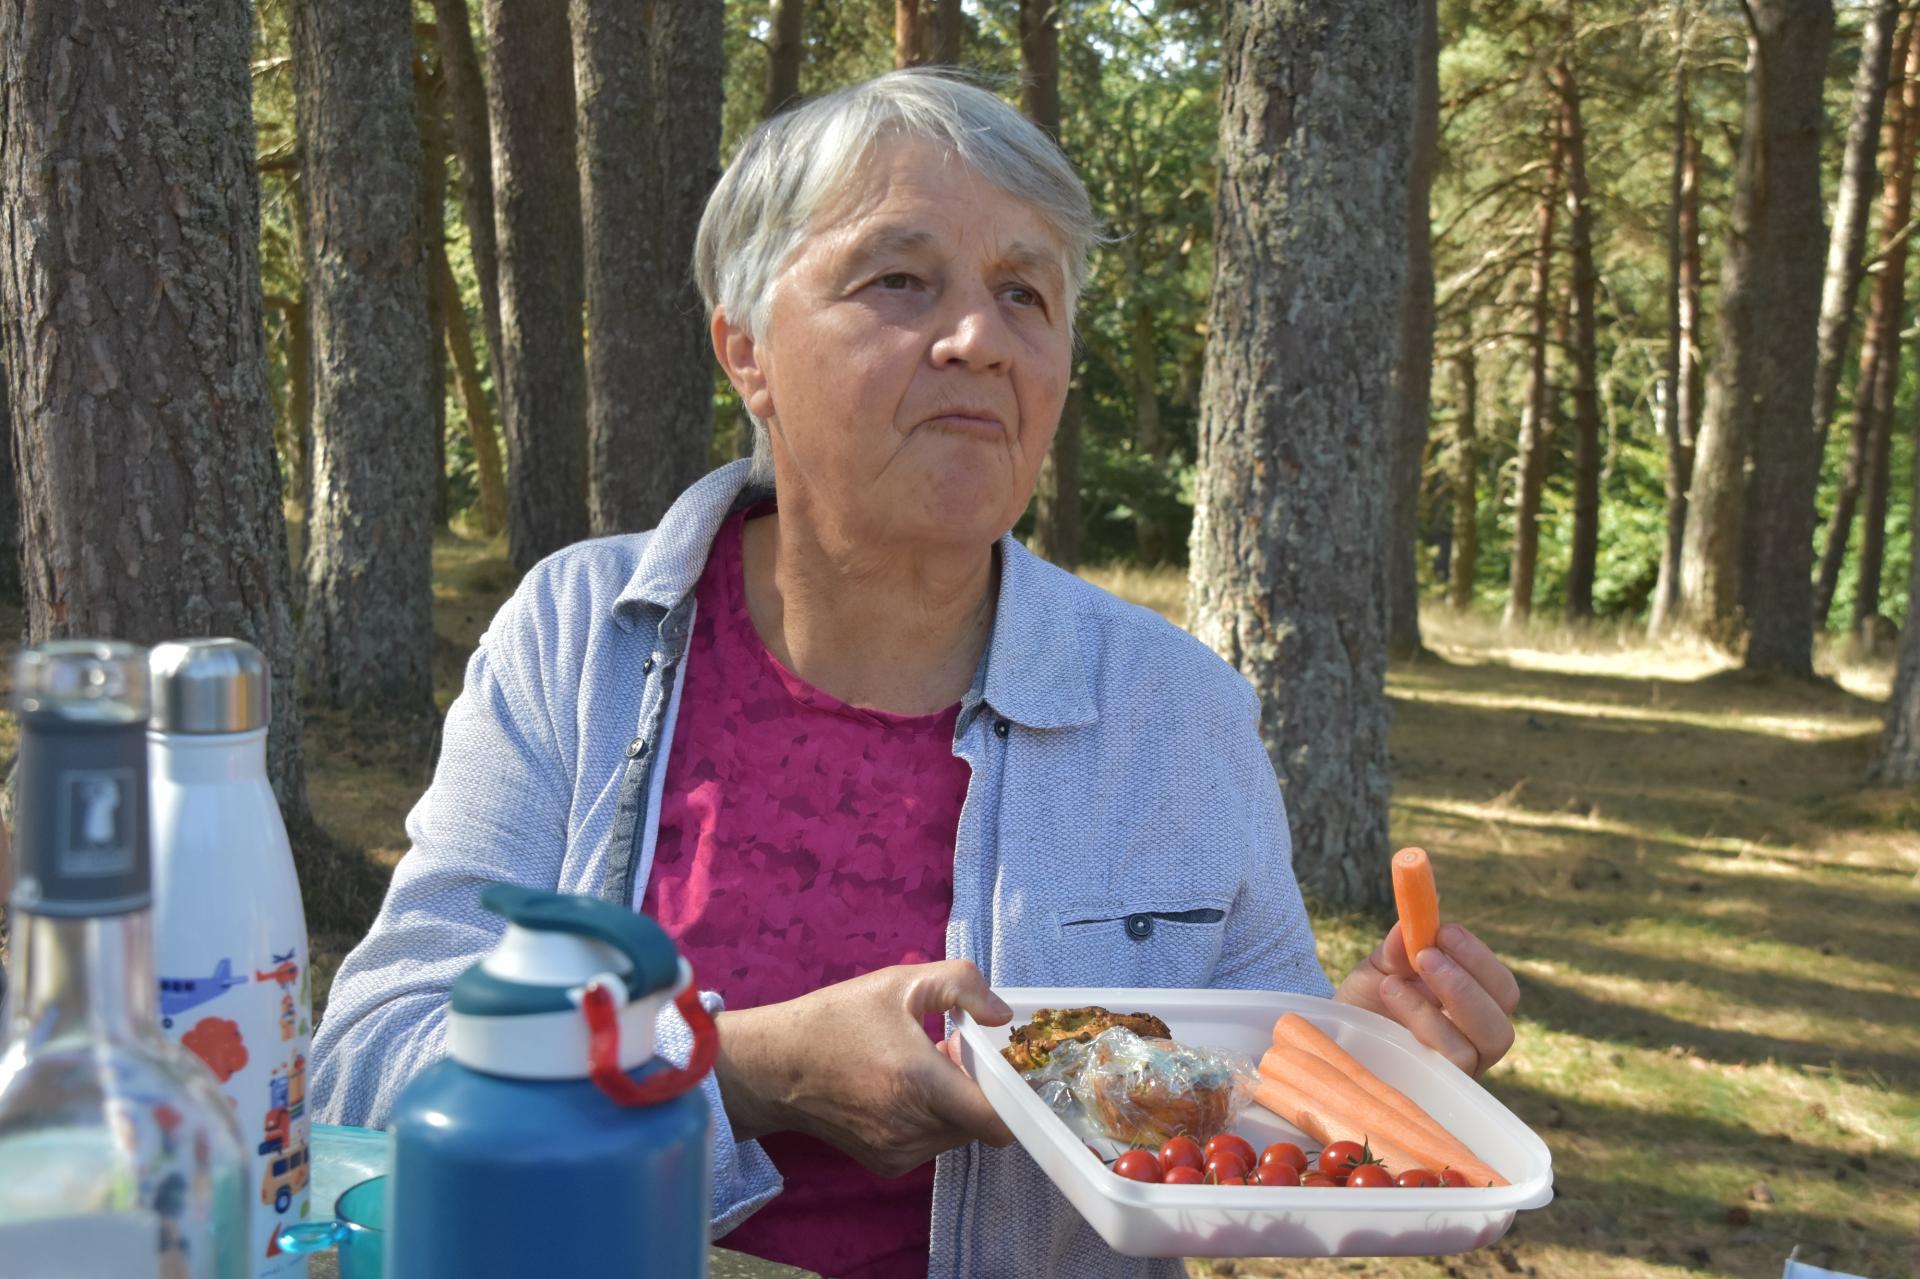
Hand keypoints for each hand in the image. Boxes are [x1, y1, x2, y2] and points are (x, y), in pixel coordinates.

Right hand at [712, 960, 1015, 1176]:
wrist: (776, 1067)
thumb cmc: (838, 1019)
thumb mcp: (901, 982)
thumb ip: (962, 985)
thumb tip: (1002, 1015)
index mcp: (920, 1083)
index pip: (997, 1118)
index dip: (1013, 1093)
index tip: (1004, 1062)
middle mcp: (913, 1129)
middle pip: (980, 1122)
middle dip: (979, 1087)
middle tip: (954, 1049)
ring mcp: (900, 1153)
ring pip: (958, 1133)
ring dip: (956, 1103)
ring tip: (924, 1065)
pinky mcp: (887, 1165)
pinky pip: (932, 1142)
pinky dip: (932, 1117)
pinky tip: (904, 1087)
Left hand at [1333, 921, 1518, 1076]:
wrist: (1336, 1041)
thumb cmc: (1366, 1004)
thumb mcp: (1380, 970)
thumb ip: (1398, 949)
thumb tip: (1412, 922)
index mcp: (1472, 1009)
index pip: (1501, 989)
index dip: (1479, 959)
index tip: (1443, 932)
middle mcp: (1474, 1044)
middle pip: (1504, 1021)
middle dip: (1469, 982)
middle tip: (1426, 955)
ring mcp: (1459, 1071)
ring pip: (1487, 1041)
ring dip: (1448, 1000)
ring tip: (1395, 980)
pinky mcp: (1440, 1086)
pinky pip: (1452, 1060)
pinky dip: (1424, 1021)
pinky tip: (1391, 995)